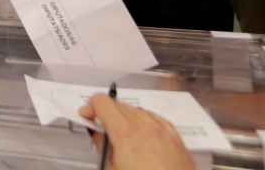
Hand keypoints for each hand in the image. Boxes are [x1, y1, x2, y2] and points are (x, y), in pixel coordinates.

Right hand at [79, 94, 194, 169]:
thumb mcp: (111, 169)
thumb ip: (101, 146)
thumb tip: (98, 134)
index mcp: (125, 132)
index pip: (102, 102)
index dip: (90, 107)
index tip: (87, 116)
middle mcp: (145, 125)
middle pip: (118, 104)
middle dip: (106, 113)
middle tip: (100, 128)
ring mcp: (163, 130)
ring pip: (137, 110)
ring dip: (125, 117)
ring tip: (122, 136)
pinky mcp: (176, 138)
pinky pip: (156, 119)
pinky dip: (145, 122)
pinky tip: (143, 135)